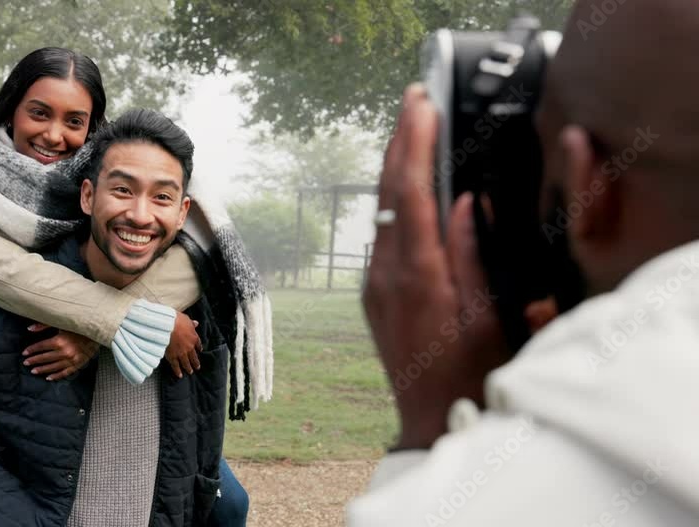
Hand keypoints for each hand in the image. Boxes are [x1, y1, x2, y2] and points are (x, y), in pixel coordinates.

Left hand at [22, 323, 98, 380]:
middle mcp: (65, 352)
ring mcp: (72, 359)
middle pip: (45, 358)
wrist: (97, 331)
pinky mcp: (78, 364)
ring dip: (43, 369)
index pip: (41, 347)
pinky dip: (57, 376)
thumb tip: (29, 328)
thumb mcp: (61, 323)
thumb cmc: (79, 326)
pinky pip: (65, 372)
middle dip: (34, 360)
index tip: (24, 353)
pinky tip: (49, 378)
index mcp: (60, 341)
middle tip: (26, 363)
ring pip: (54, 367)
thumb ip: (44, 325)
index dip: (32, 350)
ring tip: (33, 371)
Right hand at [166, 312, 201, 378]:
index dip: (198, 347)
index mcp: (193, 337)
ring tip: (190, 372)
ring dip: (188, 368)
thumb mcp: (186, 319)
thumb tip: (196, 323)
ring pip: (186, 362)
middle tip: (197, 367)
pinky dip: (177, 371)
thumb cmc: (176, 320)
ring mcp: (181, 353)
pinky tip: (179, 375)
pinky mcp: (173, 357)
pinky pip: (176, 366)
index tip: (199, 350)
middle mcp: (189, 347)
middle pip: (193, 356)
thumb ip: (191, 323)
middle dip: (195, 362)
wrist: (167, 326)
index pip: (198, 344)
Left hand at [363, 84, 509, 449]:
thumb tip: (464, 204)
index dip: (415, 144)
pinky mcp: (375, 293)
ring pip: (382, 210)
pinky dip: (394, 199)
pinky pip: (382, 233)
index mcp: (418, 275)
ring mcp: (374, 284)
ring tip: (410, 128)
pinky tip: (406, 183)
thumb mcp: (487, 317)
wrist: (432, 420)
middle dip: (399, 140)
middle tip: (411, 99)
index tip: (422, 105)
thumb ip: (471, 257)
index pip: (411, 193)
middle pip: (388, 192)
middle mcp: (386, 274)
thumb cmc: (470, 375)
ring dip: (395, 166)